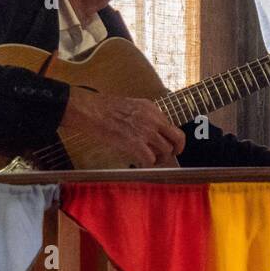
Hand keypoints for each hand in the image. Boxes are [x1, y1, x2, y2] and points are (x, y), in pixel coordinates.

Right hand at [60, 87, 186, 166]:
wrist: (92, 110)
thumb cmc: (104, 109)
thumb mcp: (131, 106)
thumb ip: (145, 117)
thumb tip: (151, 131)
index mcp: (152, 109)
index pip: (172, 126)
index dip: (172, 139)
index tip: (170, 145)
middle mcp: (153, 119)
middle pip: (177, 138)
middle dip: (175, 150)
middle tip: (168, 156)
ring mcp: (146, 131)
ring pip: (166, 151)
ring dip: (159, 159)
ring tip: (150, 161)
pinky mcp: (135, 143)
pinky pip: (150, 159)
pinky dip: (147, 164)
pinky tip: (141, 163)